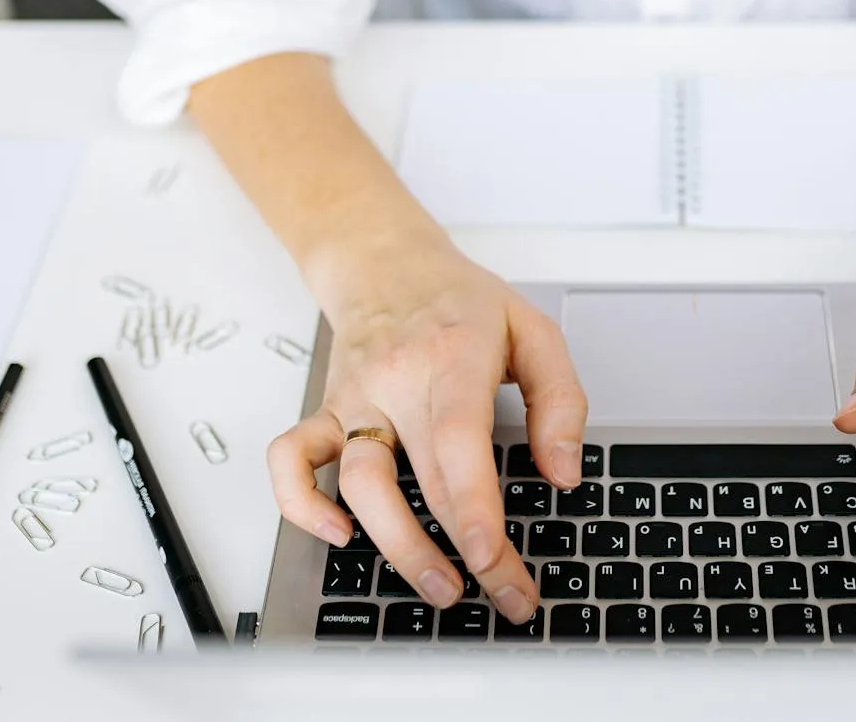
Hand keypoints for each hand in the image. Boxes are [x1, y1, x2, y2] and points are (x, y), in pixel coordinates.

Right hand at [265, 233, 585, 623]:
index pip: (458, 442)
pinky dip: (300, 502)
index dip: (473, 508)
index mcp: (453, 358)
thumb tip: (564, 470)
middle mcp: (397, 380)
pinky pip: (290, 458)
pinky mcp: (326, 411)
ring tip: (440, 586)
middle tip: (504, 594)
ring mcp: (355, 399)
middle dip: (462, 551)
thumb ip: (560, 399)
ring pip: (358, 482)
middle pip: (423, 479)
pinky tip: (338, 534)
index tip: (492, 559)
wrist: (385, 261)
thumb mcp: (533, 329)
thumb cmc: (460, 302)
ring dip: (397, 545)